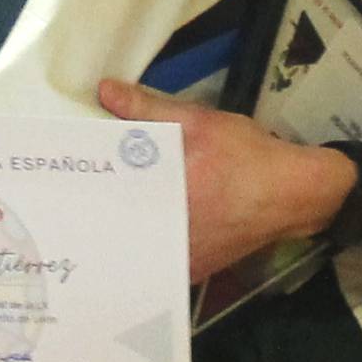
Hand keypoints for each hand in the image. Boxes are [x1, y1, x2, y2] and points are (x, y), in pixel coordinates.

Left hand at [97, 80, 354, 282]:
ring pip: (133, 246)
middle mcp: (166, 239)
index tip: (65, 176)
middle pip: (115, 226)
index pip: (106, 199)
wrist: (296, 195)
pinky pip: (155, 258)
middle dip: (98, 210)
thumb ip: (150, 108)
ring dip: (118, 229)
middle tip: (73, 192)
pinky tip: (134, 225)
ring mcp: (178, 261)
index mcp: (162, 202)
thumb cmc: (248, 157)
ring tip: (94, 208)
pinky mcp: (190, 270)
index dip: (83, 189)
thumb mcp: (200, 122)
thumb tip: (106, 91)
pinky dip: (143, 243)